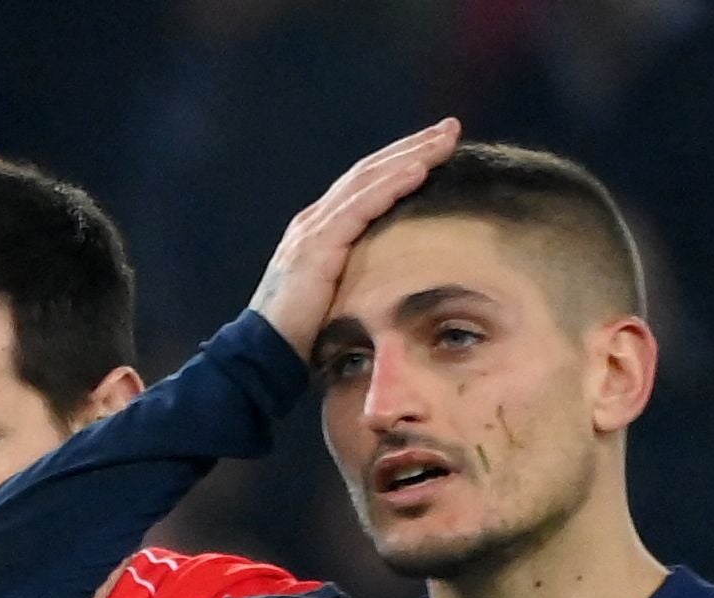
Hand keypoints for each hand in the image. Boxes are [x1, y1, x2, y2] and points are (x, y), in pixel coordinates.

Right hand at [246, 118, 462, 357]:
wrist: (262, 355)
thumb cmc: (300, 336)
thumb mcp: (336, 297)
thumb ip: (358, 276)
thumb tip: (395, 280)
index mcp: (320, 229)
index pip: (366, 183)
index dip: (402, 161)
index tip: (439, 146)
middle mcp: (315, 220)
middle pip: (370, 170)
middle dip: (412, 146)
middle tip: (451, 127)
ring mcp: (313, 229)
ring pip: (368, 180)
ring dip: (410, 156)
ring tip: (444, 140)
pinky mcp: (316, 245)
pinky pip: (360, 207)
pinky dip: (390, 186)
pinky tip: (419, 171)